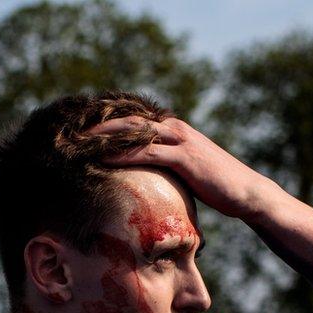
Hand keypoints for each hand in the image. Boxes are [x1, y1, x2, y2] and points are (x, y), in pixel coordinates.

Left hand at [90, 116, 277, 219]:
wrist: (244, 192)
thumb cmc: (213, 185)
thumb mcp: (181, 171)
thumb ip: (161, 165)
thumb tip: (137, 177)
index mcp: (171, 129)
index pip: (131, 119)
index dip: (104, 122)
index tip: (77, 129)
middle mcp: (173, 128)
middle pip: (126, 119)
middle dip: (96, 124)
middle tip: (68, 131)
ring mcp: (179, 140)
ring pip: (133, 132)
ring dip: (103, 137)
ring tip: (77, 143)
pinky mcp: (184, 157)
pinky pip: (148, 152)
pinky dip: (123, 154)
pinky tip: (102, 160)